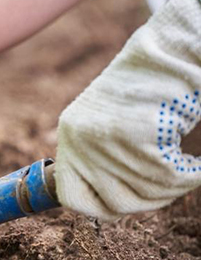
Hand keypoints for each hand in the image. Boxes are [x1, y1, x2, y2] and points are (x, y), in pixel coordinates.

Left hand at [55, 0, 200, 219]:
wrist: (174, 50)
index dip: (100, 209)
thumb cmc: (150, 87)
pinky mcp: (138, 137)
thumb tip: (112, 206)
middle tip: (169, 185)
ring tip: (187, 167)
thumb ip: (103, 158)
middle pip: (114, 204)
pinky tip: (196, 164)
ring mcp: (107, 139)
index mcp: (71, 134)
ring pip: (145, 193)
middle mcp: (80, 139)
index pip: (70, 197)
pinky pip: (169, 178)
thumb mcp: (110, 122)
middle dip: (148, 201)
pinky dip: (190, 176)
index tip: (125, 206)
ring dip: (173, 187)